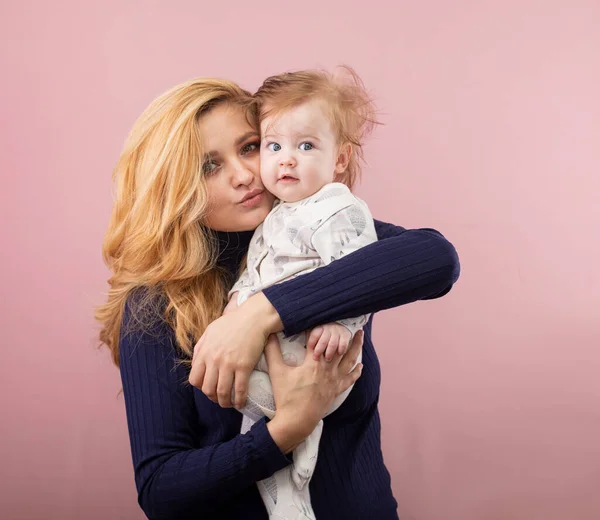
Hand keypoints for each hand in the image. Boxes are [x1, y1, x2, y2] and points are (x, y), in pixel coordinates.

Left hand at [188, 292, 281, 408]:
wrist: (253, 317)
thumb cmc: (232, 322)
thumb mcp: (210, 331)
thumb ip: (201, 346)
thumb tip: (196, 360)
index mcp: (204, 352)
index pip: (194, 379)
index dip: (201, 387)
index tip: (208, 387)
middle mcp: (214, 360)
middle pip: (207, 389)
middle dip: (212, 398)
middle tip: (219, 398)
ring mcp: (229, 364)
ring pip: (222, 393)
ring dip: (225, 403)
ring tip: (229, 403)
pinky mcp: (244, 366)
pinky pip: (239, 389)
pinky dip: (239, 400)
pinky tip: (241, 402)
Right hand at [265, 330, 363, 453]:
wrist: (296, 421)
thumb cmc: (286, 397)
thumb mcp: (277, 372)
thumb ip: (272, 352)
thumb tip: (269, 335)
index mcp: (313, 363)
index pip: (319, 340)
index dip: (319, 329)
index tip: (321, 319)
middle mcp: (327, 370)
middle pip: (338, 347)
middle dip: (342, 332)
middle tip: (347, 320)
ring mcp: (333, 381)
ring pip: (349, 360)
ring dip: (355, 346)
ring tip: (360, 335)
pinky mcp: (336, 391)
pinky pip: (350, 379)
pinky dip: (356, 371)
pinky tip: (360, 365)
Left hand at [307, 323, 351, 361]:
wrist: (339, 324)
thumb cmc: (325, 332)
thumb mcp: (318, 332)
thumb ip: (312, 339)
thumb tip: (302, 350)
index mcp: (320, 328)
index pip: (314, 335)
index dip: (311, 343)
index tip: (310, 350)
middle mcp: (328, 329)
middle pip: (323, 341)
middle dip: (319, 351)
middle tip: (316, 358)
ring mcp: (337, 332)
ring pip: (332, 344)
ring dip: (329, 352)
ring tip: (327, 359)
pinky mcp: (345, 335)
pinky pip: (343, 343)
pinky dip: (341, 349)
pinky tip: (339, 353)